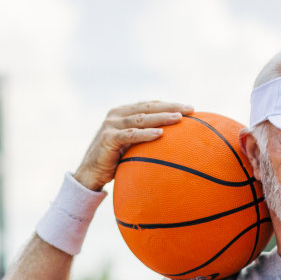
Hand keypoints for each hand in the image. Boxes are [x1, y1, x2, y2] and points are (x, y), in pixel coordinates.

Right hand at [74, 101, 193, 190]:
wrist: (89, 175)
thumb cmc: (114, 162)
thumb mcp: (131, 145)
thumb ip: (145, 137)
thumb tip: (175, 141)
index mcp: (123, 112)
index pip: (150, 104)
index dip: (170, 104)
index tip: (190, 108)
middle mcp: (116, 115)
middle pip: (148, 107)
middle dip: (171, 107)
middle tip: (191, 109)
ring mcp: (111, 125)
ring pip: (141, 118)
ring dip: (161, 118)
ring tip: (179, 118)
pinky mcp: (108, 138)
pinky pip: (130, 135)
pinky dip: (146, 134)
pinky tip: (161, 134)